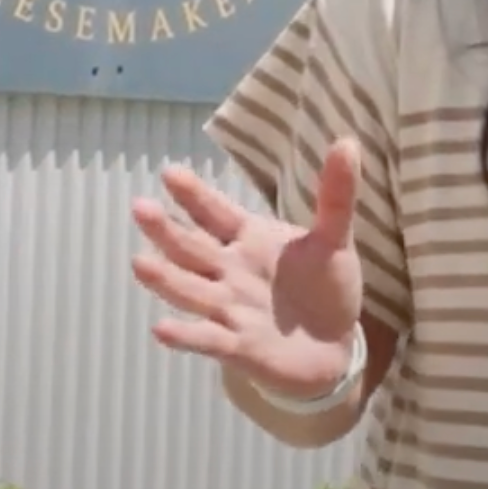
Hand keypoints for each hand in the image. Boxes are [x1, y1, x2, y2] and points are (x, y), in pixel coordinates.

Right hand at [130, 141, 366, 401]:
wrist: (332, 347)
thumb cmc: (324, 286)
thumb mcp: (334, 239)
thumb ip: (336, 195)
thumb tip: (348, 141)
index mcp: (247, 239)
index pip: (216, 213)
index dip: (195, 195)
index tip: (169, 173)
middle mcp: (229, 271)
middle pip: (192, 248)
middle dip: (165, 230)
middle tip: (139, 207)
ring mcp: (229, 309)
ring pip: (191, 291)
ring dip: (166, 279)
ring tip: (139, 263)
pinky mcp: (237, 346)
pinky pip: (208, 339)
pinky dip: (186, 335)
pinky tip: (160, 329)